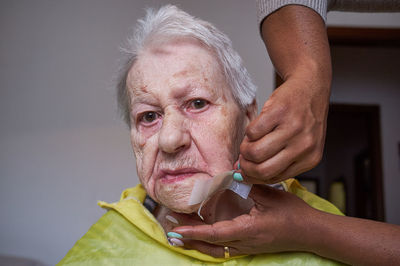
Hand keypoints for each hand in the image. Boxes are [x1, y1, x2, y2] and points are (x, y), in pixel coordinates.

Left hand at [169, 185, 315, 256]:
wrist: (311, 233)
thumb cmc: (294, 215)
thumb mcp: (271, 196)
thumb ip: (249, 185)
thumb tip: (231, 175)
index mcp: (249, 230)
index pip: (216, 233)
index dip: (194, 232)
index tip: (176, 229)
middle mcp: (244, 243)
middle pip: (210, 245)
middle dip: (188, 237)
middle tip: (170, 226)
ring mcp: (247, 248)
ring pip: (215, 250)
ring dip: (197, 242)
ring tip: (179, 232)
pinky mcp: (249, 247)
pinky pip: (223, 249)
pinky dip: (209, 243)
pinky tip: (201, 235)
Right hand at [239, 75, 328, 183]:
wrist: (311, 87)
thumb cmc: (303, 118)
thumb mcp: (300, 145)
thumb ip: (278, 161)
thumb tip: (245, 174)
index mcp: (310, 159)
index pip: (274, 178)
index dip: (253, 176)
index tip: (243, 172)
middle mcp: (304, 146)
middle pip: (263, 169)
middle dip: (246, 166)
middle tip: (242, 158)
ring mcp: (293, 128)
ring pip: (255, 152)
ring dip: (245, 148)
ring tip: (248, 142)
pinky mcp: (280, 112)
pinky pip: (253, 131)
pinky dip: (249, 131)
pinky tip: (257, 126)